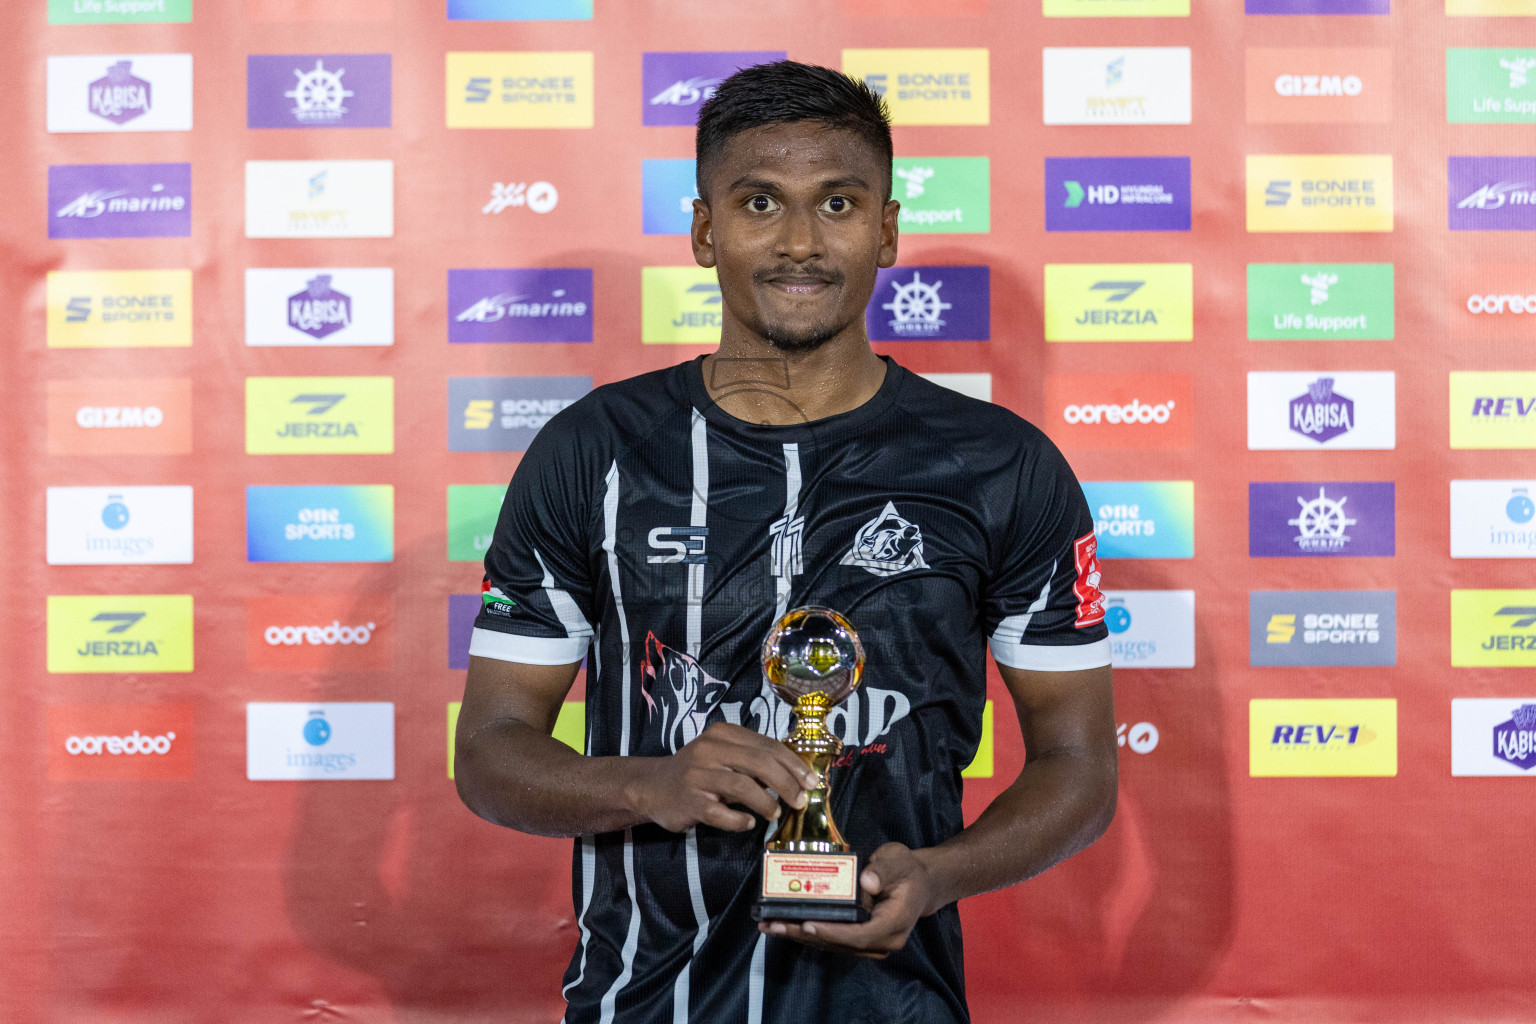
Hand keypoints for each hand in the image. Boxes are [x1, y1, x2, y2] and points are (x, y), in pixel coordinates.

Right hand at [625, 722, 818, 832]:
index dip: (793, 764)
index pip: (767, 745)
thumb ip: (754, 761)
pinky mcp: (689, 800)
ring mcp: (697, 775)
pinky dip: (738, 819)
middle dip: (786, 783)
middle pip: (758, 762)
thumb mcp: (724, 756)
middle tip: (799, 800)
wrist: (652, 787)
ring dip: (766, 802)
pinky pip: (720, 813)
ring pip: (741, 786)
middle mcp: (710, 749)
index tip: (811, 781)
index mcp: (723, 734)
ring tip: (775, 813)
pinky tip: (747, 822)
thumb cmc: (697, 772)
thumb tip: (795, 777)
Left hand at [758, 843, 936, 958]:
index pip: (859, 935)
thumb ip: (883, 870)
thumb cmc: (907, 870)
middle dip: (805, 934)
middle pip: (840, 944)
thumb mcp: (898, 860)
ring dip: (801, 935)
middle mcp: (882, 941)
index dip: (832, 932)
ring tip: (771, 925)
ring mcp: (871, 944)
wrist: (919, 883)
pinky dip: (809, 932)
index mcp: (894, 924)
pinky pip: (833, 939)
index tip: (807, 924)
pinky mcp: (860, 940)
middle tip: (774, 924)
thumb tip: (866, 881)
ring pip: (833, 944)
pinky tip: (786, 924)